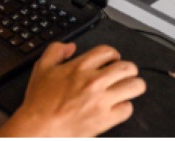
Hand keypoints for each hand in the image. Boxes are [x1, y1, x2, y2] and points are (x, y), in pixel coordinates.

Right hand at [0, 42, 145, 136]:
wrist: (40, 128)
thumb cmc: (40, 101)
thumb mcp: (42, 68)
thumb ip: (56, 51)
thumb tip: (71, 47)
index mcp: (80, 66)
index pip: (109, 51)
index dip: (113, 55)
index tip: (112, 61)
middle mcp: (94, 81)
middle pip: (127, 67)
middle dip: (128, 69)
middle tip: (124, 74)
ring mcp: (102, 100)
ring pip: (135, 86)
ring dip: (133, 86)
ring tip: (127, 88)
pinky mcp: (106, 119)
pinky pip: (128, 109)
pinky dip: (125, 107)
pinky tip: (117, 106)